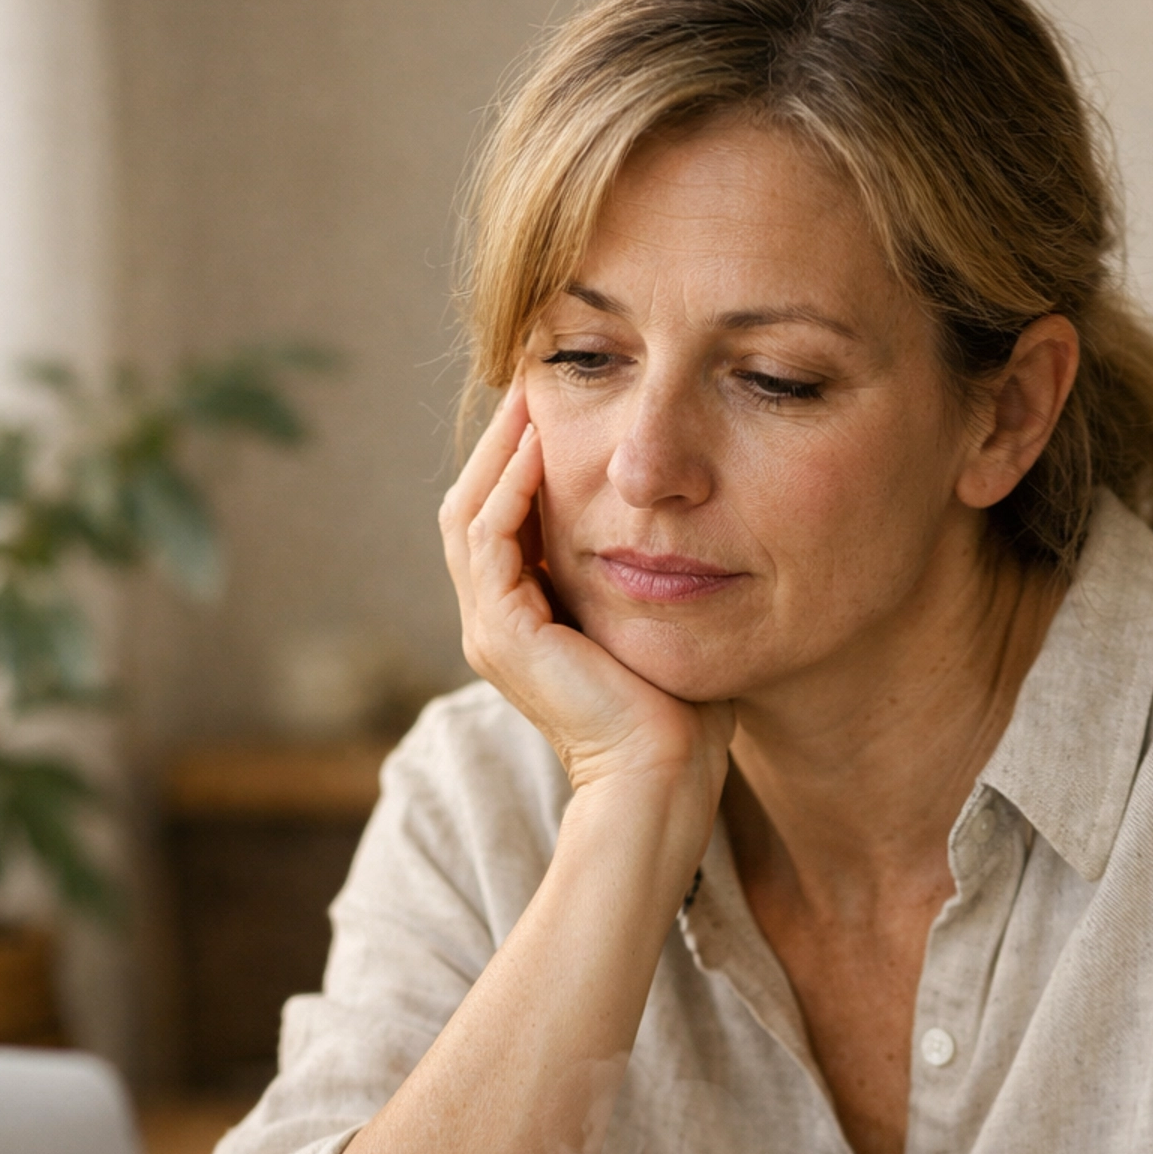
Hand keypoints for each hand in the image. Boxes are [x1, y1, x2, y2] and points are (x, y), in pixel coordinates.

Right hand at [438, 383, 733, 803]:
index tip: (557, 403)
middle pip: (472, 506)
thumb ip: (648, 572)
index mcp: (522, 623)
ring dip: (500, 451)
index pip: (500, 520)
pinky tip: (542, 447)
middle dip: (501, 441)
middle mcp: (494, 625)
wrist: (665, 773)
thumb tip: (683, 520)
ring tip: (533, 396)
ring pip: (469, 513)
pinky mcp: (503, 634)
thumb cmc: (680, 711)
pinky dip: (511, 488)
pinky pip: (489, 539)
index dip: (519, 459)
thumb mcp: (656, 619)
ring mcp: (490, 631)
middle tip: (533, 380)